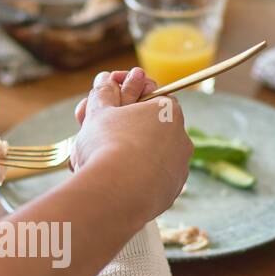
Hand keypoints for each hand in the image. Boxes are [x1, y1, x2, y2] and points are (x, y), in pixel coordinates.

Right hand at [71, 68, 191, 222]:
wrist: (115, 195)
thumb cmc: (107, 146)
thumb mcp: (99, 111)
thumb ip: (103, 93)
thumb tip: (105, 80)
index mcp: (167, 111)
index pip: (150, 98)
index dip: (125, 99)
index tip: (105, 104)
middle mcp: (180, 138)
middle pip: (148, 129)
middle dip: (121, 131)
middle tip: (94, 136)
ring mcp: (178, 168)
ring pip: (148, 158)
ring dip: (125, 157)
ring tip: (95, 163)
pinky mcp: (170, 193)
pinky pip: (150, 182)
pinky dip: (133, 180)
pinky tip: (111, 183)